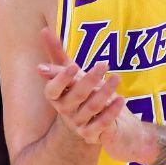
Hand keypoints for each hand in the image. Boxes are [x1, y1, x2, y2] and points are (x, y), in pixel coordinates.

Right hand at [37, 29, 152, 160]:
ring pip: (91, 108)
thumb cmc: (78, 92)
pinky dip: (111, 112)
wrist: (91, 124)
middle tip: (104, 64)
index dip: (61, 79)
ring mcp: (78, 124)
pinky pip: (102, 124)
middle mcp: (65, 112)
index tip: (73, 66)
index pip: (52, 90)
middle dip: (90, 79)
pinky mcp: (92, 134)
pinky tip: (121, 99)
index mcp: (57, 97)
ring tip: (116, 78)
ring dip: (104, 92)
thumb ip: (57, 53)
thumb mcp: (70, 72)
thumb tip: (44, 30)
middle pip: (76, 96)